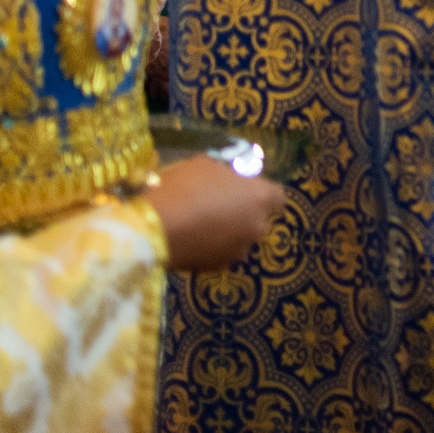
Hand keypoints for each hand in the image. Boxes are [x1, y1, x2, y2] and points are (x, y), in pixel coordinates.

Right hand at [145, 154, 288, 270]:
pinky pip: (220, 253)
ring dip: (227, 231)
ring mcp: (238, 250)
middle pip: (257, 218)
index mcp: (259, 198)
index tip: (245, 188)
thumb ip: (225, 173)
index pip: (278, 196)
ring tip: (199, 223)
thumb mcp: (205, 165)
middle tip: (217, 203)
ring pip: (239, 238)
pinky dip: (211, 247)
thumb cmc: (184, 188)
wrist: (156, 229)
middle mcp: (257, 227)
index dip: (262, 192)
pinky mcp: (218, 268)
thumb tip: (228, 178)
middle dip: (243, 212)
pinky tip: (190, 239)